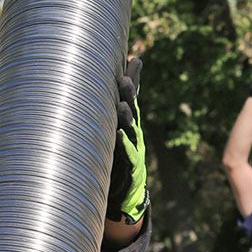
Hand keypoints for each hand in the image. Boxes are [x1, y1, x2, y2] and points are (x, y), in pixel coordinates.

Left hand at [107, 57, 148, 224]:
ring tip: (120, 106)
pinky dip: (123, 144)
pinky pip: (126, 154)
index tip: (131, 61)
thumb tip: (130, 69)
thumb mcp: (120, 129)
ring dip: (126, 118)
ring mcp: (133, 149)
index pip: (132, 99)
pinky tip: (118, 135)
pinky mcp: (130, 166)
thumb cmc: (121, 155)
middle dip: (129, 95)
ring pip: (130, 130)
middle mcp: (133, 133)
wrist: (128, 190)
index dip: (132, 82)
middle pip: (132, 111)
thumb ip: (124, 103)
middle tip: (123, 80)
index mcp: (130, 123)